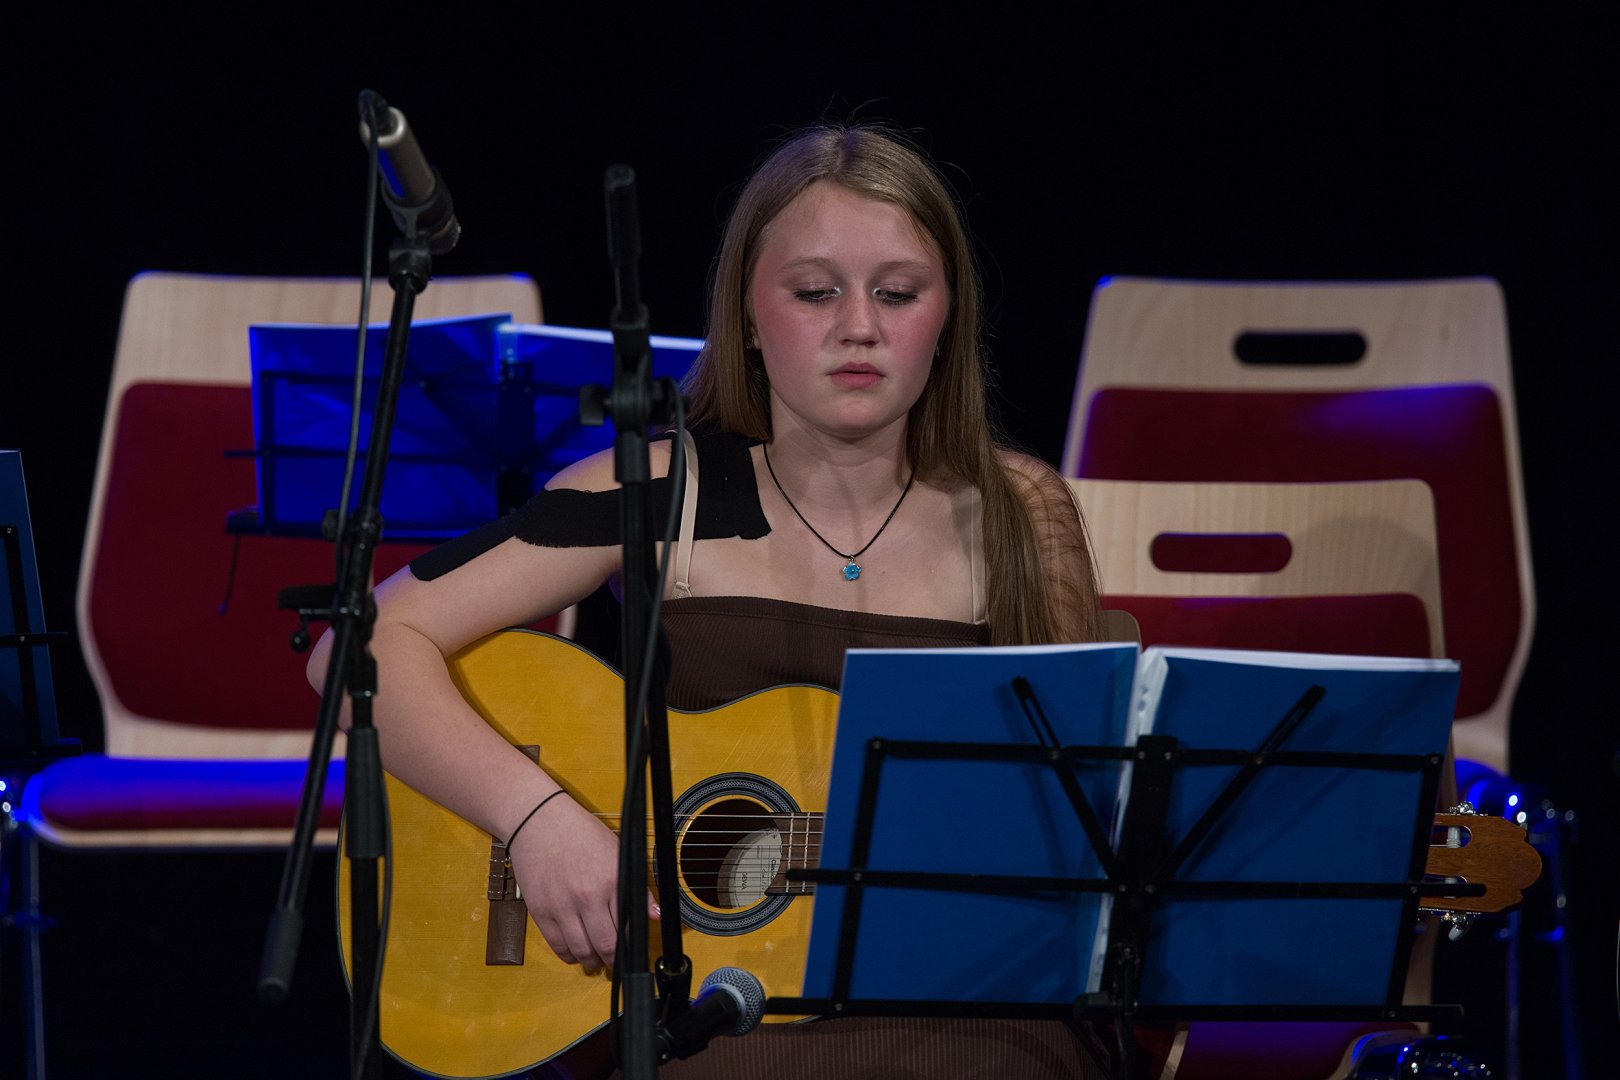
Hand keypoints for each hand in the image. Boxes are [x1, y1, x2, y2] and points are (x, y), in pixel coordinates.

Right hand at [506, 792, 659, 973]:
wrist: (538, 821)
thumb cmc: (579, 833)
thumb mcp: (618, 853)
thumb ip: (639, 887)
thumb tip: (656, 914)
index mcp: (612, 880)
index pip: (630, 927)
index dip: (636, 946)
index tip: (637, 952)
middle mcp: (588, 896)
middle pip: (607, 946)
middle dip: (615, 961)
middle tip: (617, 962)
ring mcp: (563, 906)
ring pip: (582, 952)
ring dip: (592, 961)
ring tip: (597, 959)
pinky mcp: (541, 911)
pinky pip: (557, 946)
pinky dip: (569, 955)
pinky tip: (576, 951)